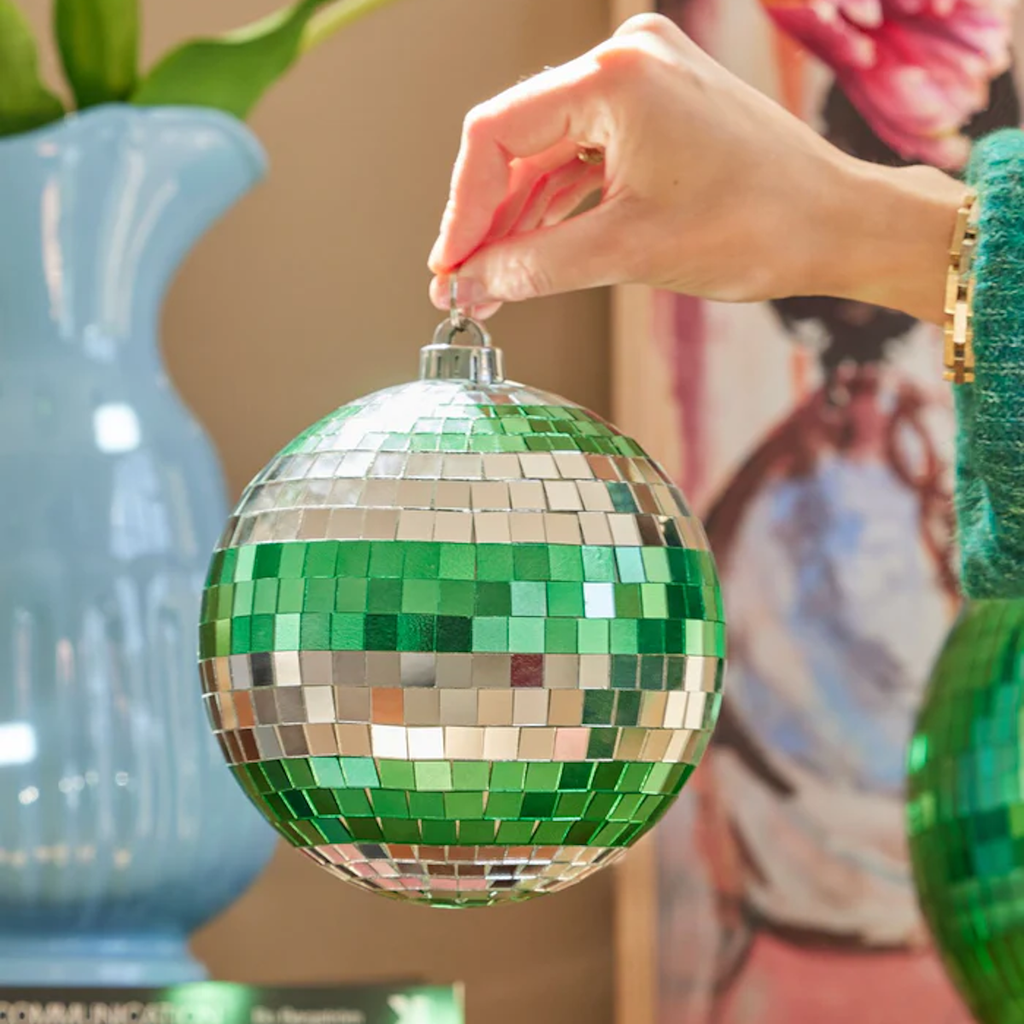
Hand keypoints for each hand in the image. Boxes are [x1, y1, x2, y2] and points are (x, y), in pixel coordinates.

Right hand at [428, 13, 966, 323]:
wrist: (837, 224)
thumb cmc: (756, 228)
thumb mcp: (628, 252)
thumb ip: (534, 267)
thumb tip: (468, 285)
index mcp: (615, 78)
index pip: (495, 134)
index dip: (461, 209)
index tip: (447, 268)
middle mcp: (624, 61)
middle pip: (516, 141)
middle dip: (486, 220)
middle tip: (463, 286)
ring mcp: (642, 81)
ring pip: (546, 153)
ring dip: (517, 218)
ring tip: (491, 283)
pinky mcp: (656, 110)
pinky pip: (582, 156)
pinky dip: (556, 205)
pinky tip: (531, 251)